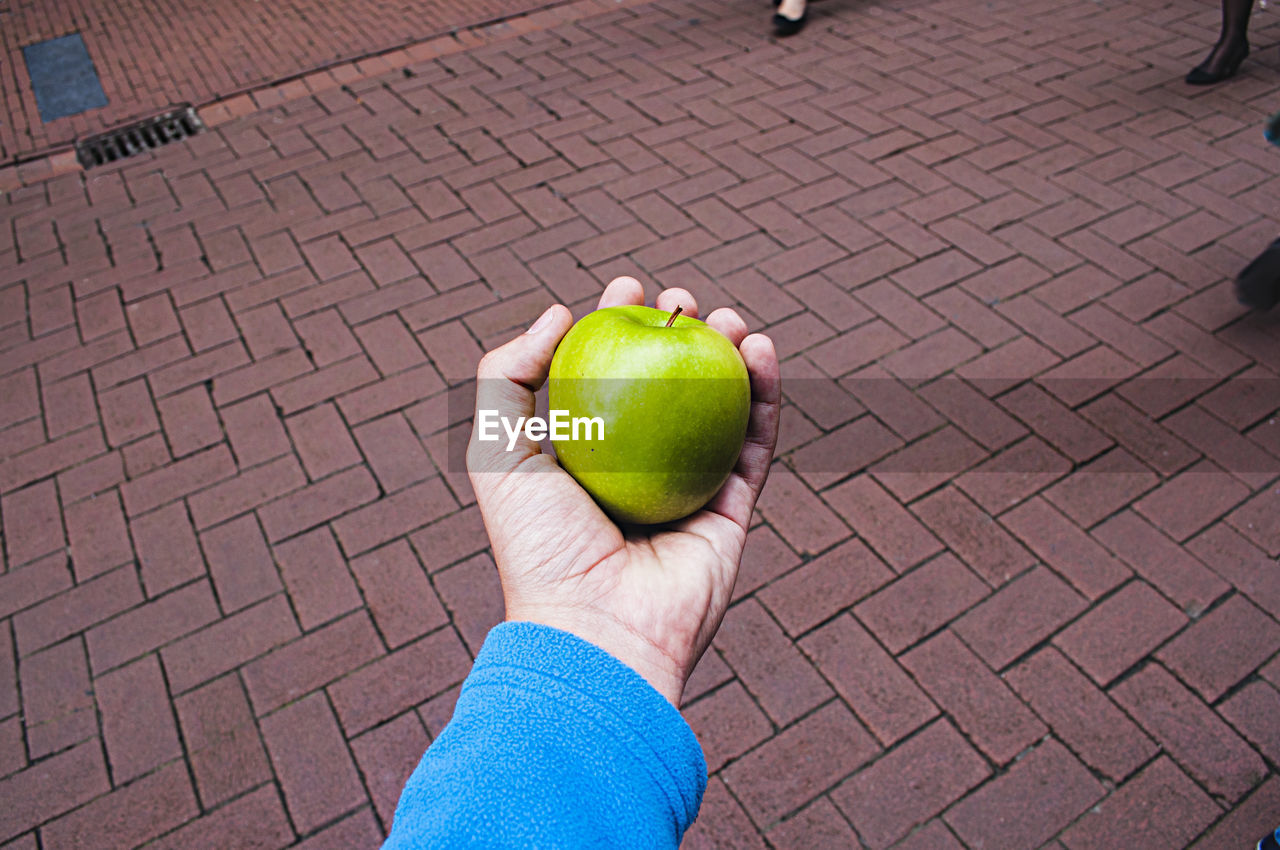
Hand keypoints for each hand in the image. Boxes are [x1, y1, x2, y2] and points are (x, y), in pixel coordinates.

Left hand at [466, 276, 780, 705]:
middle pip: (668, 386)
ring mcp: (689, 491)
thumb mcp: (495, 450)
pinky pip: (757, 444)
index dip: (617, 326)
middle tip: (679, 300)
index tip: (626, 288)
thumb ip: (506, 374)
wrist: (597, 629)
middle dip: (678, 332)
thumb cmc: (539, 543)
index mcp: (586, 459)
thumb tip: (560, 313)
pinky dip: (767, 395)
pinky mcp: (733, 514)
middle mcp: (639, 472)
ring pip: (720, 408)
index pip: (606, 377)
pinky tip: (761, 348)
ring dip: (729, 354)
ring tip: (724, 316)